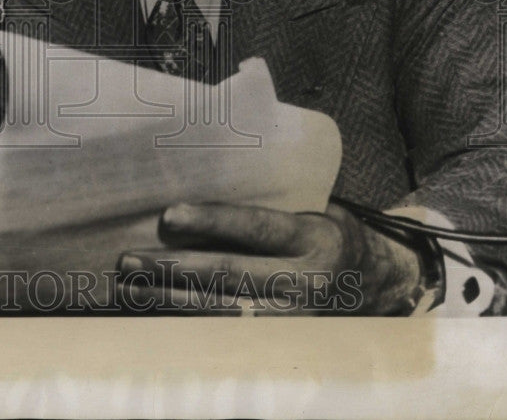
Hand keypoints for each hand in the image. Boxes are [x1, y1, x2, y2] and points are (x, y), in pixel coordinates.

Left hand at [117, 202, 422, 314]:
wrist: (378, 284)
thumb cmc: (329, 231)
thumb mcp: (315, 206)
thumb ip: (272, 197)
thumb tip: (206, 164)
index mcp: (314, 237)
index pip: (257, 227)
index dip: (211, 220)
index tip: (168, 215)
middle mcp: (305, 282)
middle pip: (229, 275)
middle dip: (174, 268)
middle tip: (129, 260)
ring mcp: (293, 319)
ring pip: (221, 311)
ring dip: (169, 300)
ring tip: (128, 288)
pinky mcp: (281, 342)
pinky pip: (226, 335)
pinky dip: (186, 324)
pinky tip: (153, 313)